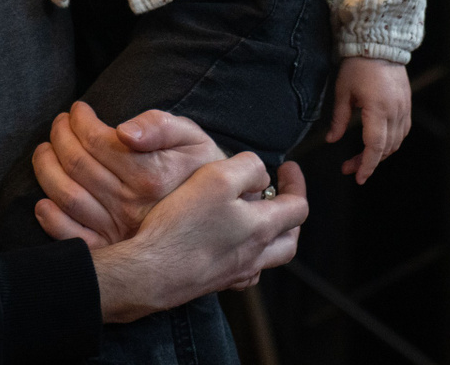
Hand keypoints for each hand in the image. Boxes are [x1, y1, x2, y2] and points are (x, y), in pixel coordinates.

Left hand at [31, 102, 224, 246]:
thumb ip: (160, 125)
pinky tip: (44, 201)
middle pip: (77, 165)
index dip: (79, 120)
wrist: (220, 219)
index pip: (97, 141)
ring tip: (46, 150)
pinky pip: (73, 237)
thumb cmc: (203, 170)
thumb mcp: (193, 137)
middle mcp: (131, 204)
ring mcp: (119, 230)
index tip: (77, 109)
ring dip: (47, 169)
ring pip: (68, 196)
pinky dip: (51, 219)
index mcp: (150, 175)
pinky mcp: (112, 249)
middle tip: (59, 124)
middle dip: (60, 137)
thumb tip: (124, 130)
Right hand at [91, 155, 307, 322]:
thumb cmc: (183, 225)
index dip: (296, 183)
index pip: (298, 207)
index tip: (288, 167)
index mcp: (262, 228)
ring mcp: (236, 273)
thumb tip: (262, 175)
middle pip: (290, 238)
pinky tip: (233, 246)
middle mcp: (255, 255)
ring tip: (257, 219)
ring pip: (269, 258)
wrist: (151, 273)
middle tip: (279, 196)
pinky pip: (245, 272)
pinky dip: (248, 256)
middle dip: (290, 214)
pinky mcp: (215, 282)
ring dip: (271, 237)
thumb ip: (248, 169)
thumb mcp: (216, 178)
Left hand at [325, 57, 411, 183]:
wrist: (379, 45)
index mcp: (377, 108)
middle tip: (349, 167)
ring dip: (380, 154)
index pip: (374, 146)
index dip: (367, 165)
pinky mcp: (407, 105)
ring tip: (362, 158)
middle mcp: (395, 111)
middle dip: (368, 162)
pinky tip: (378, 143)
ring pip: (396, 142)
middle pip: (385, 148)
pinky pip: (403, 131)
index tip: (357, 177)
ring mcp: (404, 108)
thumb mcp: (342, 92)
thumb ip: (339, 119)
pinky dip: (391, 142)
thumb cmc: (358, 65)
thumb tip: (331, 140)